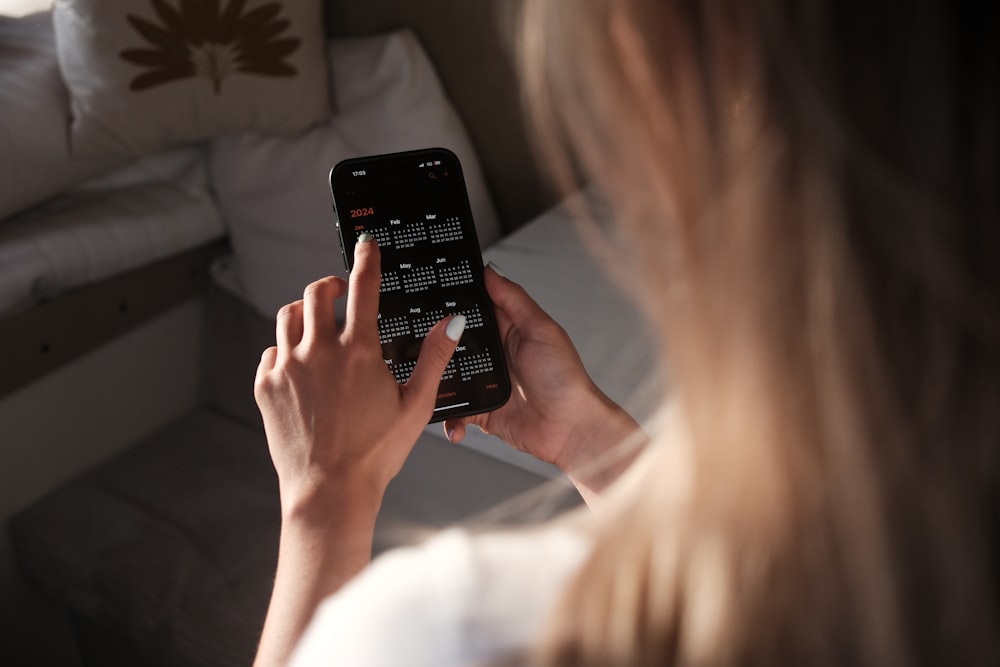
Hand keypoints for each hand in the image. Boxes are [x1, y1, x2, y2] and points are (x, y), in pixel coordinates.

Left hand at [254, 235, 464, 512]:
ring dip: (305, 311)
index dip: (366, 259)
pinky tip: (300, 364)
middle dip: (330, 284)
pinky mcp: (266, 386)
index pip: (362, 288)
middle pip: (316, 292)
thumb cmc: (374, 454)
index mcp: (359, 352)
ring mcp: (287, 368)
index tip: (365, 244)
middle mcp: (318, 352)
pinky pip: (271, 351)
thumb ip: (434, 358)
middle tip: (340, 290)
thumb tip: (451, 323)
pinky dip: (285, 349)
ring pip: (288, 315)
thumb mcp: (416, 406)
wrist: (329, 492)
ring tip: (318, 323)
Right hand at [444, 265, 643, 498]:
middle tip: (417, 340)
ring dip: (438, 380)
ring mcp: (486, 383)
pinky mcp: (481, 410)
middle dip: (437, 343)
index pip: (476, 309)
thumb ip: (514, 299)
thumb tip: (490, 270)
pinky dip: (448, 415)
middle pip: (455, 343)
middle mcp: (494, 355)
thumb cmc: (564, 379)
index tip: (430, 292)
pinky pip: (455, 410)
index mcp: (508, 330)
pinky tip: (448, 416)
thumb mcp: (540, 329)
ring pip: (449, 376)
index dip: (455, 301)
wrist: (570, 429)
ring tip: (425, 380)